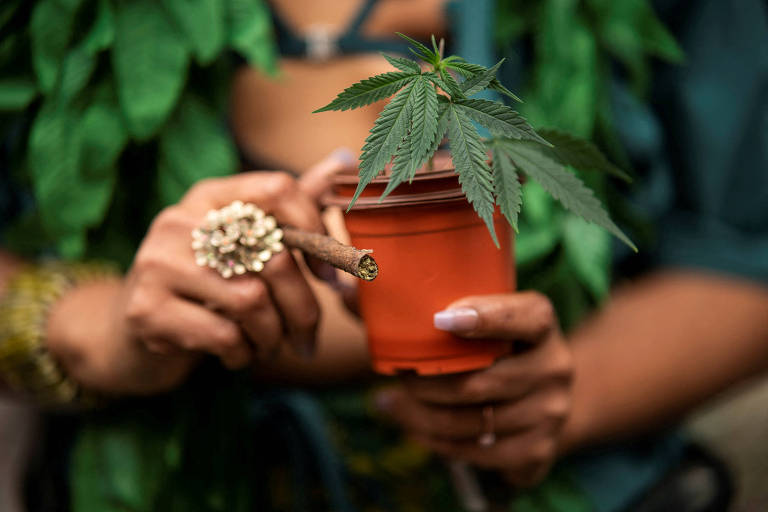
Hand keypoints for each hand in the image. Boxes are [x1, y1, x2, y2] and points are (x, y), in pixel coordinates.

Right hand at [123, 171, 324, 368]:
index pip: (279, 188)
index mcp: (210, 196)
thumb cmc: (208, 285)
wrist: (134, 334)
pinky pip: (224, 334)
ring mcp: (157, 263)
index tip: (329, 275)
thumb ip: (292, 205)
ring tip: (268, 345)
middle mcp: (180, 220)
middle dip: (303, 309)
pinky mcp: (146, 309)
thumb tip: (343, 158)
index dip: (316, 232)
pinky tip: (237, 354)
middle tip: (308, 337)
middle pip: (275, 257)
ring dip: (273, 336)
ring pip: (252, 300)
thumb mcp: (248, 242)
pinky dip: (243, 353)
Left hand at [375, 292, 572, 486]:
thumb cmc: (483, 345)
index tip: (442, 319)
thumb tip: (346, 290)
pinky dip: (438, 443)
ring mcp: (551, 412)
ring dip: (423, 416)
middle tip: (397, 375)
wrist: (533, 395)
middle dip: (428, 383)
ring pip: (474, 423)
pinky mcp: (540, 450)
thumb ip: (406, 304)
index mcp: (541, 322)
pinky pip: (478, 454)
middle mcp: (555, 366)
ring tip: (391, 402)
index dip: (489, 316)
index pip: (528, 316)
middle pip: (484, 382)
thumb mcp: (461, 319)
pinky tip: (415, 428)